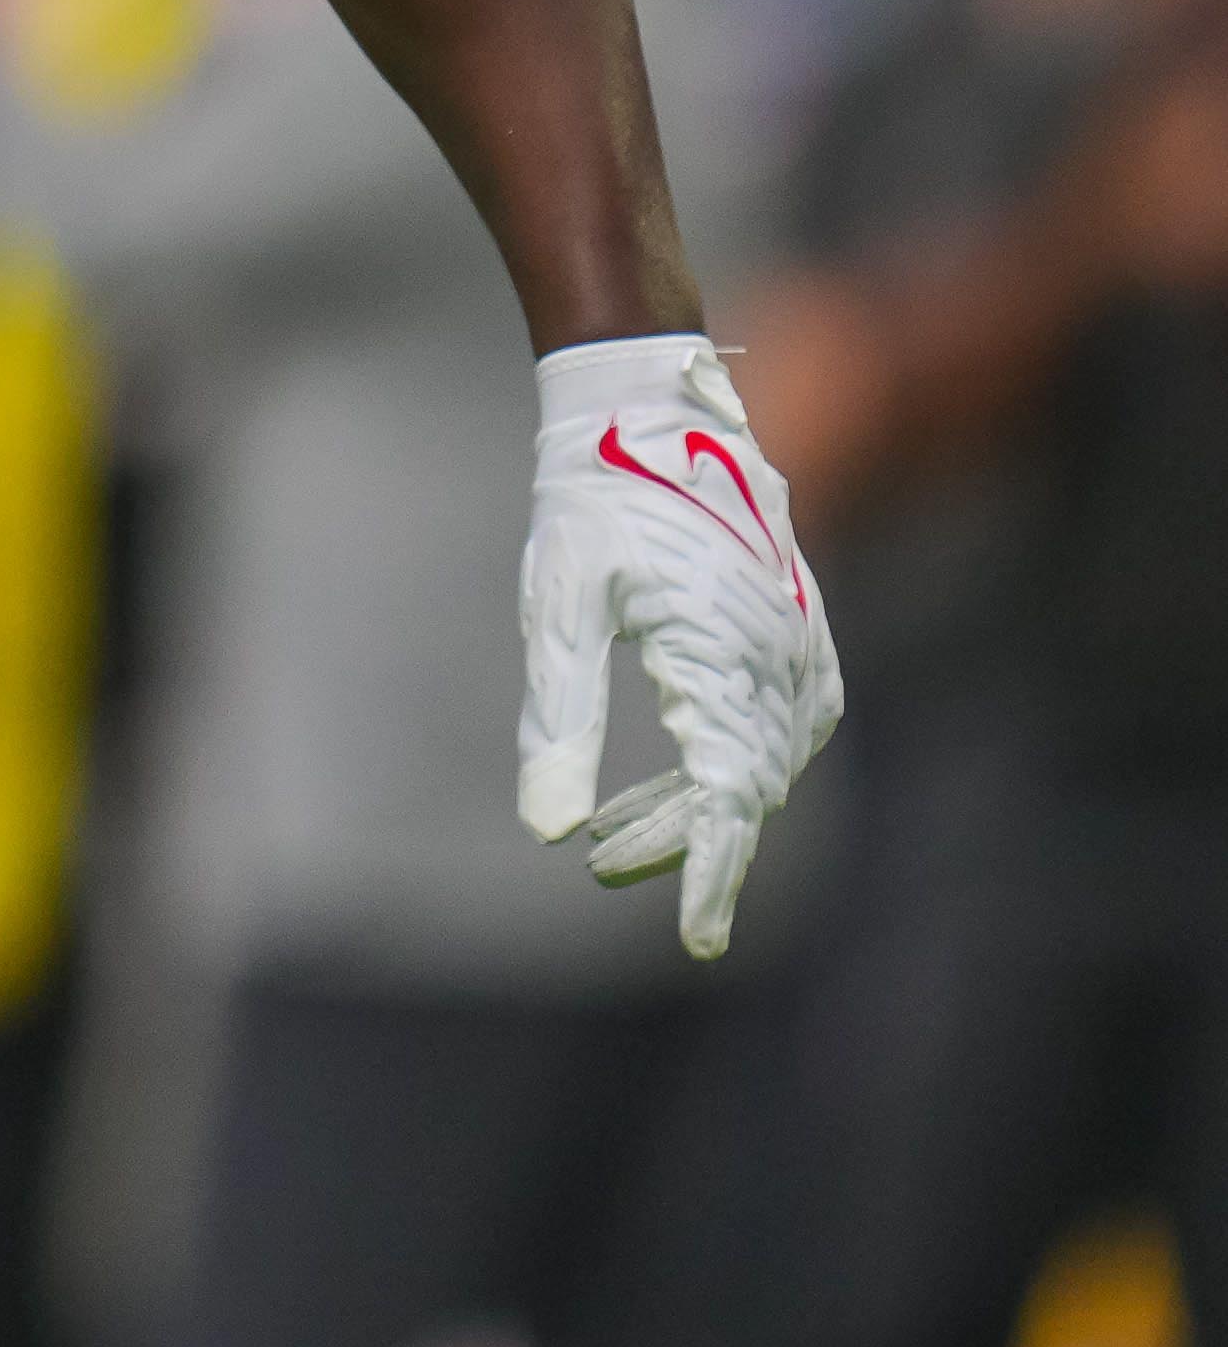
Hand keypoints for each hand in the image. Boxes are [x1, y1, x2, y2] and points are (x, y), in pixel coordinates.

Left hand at [517, 333, 843, 959]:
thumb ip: (560, 721)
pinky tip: (682, 780)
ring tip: (618, 838)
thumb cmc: (593, 501)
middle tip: (604, 868)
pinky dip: (728, 759)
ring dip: (698, 802)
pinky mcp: (795, 631)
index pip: (730, 798)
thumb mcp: (559, 609)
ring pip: (762, 758)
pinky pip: (776, 721)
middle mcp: (781, 656)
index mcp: (726, 655)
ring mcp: (800, 642)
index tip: (694, 939)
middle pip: (745, 786)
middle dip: (682, 839)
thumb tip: (547, 829)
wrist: (651, 406)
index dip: (712, 873)